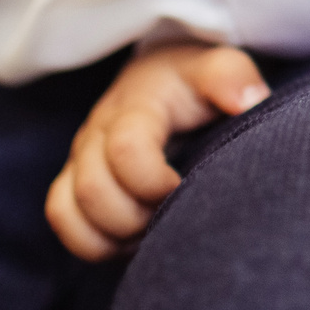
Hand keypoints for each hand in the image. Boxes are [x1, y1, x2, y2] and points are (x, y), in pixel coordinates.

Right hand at [45, 42, 269, 259]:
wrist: (162, 76)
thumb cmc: (194, 81)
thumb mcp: (219, 67)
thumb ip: (233, 76)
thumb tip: (248, 100)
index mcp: (134, 107)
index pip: (125, 151)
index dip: (154, 182)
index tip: (183, 186)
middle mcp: (97, 132)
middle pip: (94, 191)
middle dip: (137, 216)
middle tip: (171, 211)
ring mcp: (80, 158)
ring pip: (70, 212)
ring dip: (114, 234)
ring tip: (153, 226)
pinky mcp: (73, 180)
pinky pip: (62, 221)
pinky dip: (93, 242)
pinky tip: (131, 236)